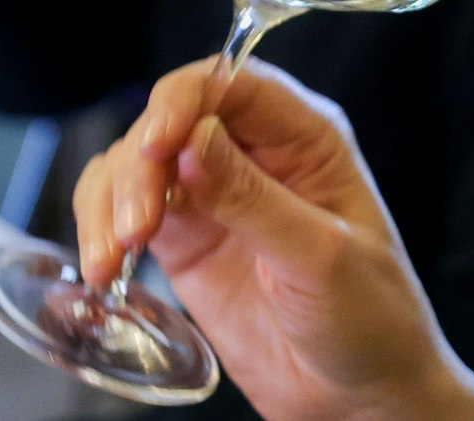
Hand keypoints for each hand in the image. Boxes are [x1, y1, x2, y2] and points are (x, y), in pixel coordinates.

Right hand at [76, 59, 473, 420]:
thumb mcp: (319, 257)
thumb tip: (193, 139)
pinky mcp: (186, 241)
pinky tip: (105, 266)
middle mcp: (256, 154)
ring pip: (137, 163)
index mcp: (307, 137)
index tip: (155, 146)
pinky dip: (101, 230)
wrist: (361, 394)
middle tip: (134, 227)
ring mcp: (215, 196)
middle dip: (139, 164)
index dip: (183, 100)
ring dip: (110, 200)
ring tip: (113, 256)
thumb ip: (254, 199)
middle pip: (172, 119)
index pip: (233, 82)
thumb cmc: (372, 318)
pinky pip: (125, 211)